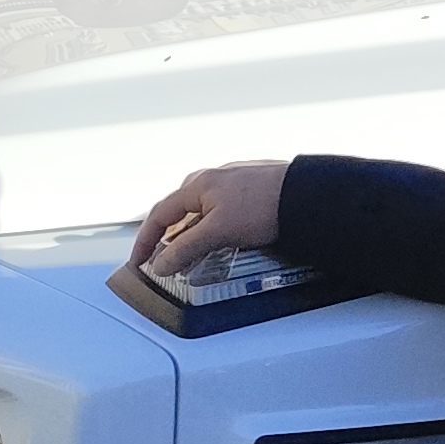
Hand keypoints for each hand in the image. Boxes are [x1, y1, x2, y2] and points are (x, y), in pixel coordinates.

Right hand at [124, 160, 287, 283]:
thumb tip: (159, 265)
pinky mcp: (252, 189)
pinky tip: (221, 240)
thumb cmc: (263, 206)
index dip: (145, 240)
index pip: (160, 213)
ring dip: (192, 233)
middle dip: (168, 235)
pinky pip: (221, 210)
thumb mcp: (218, 231)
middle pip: (180, 210)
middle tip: (164, 259)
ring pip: (202, 210)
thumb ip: (186, 249)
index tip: (138, 261)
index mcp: (198, 184)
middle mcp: (213, 179)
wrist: (306, 195)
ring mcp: (233, 182)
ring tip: (192, 255)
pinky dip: (212, 228)